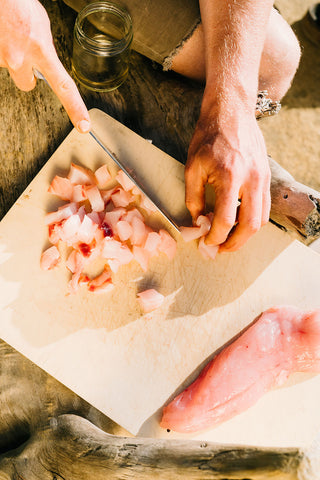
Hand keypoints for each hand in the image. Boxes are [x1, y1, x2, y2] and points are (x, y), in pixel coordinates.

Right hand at [0, 0, 90, 132]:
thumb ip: (45, 49)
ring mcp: (0, 58)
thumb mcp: (41, 25)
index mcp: (40, 50)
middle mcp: (18, 58)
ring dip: (10, 56)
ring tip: (9, 34)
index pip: (64, 86)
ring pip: (9, 69)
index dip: (75, 108)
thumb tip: (45, 60)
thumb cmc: (18, 2)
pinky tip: (2, 34)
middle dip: (27, 74)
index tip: (83, 125)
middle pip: (27, 85)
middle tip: (25, 54)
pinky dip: (0, 47)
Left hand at [185, 105, 270, 251]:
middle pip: (250, 226)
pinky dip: (253, 219)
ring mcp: (262, 178)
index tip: (207, 242)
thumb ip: (194, 198)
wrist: (231, 112)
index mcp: (230, 177)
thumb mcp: (193, 167)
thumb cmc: (209, 137)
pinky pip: (265, 206)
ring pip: (261, 219)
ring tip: (229, 239)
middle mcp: (251, 180)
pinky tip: (238, 221)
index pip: (226, 220)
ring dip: (245, 235)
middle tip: (220, 249)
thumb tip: (198, 221)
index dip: (215, 237)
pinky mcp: (266, 176)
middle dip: (234, 243)